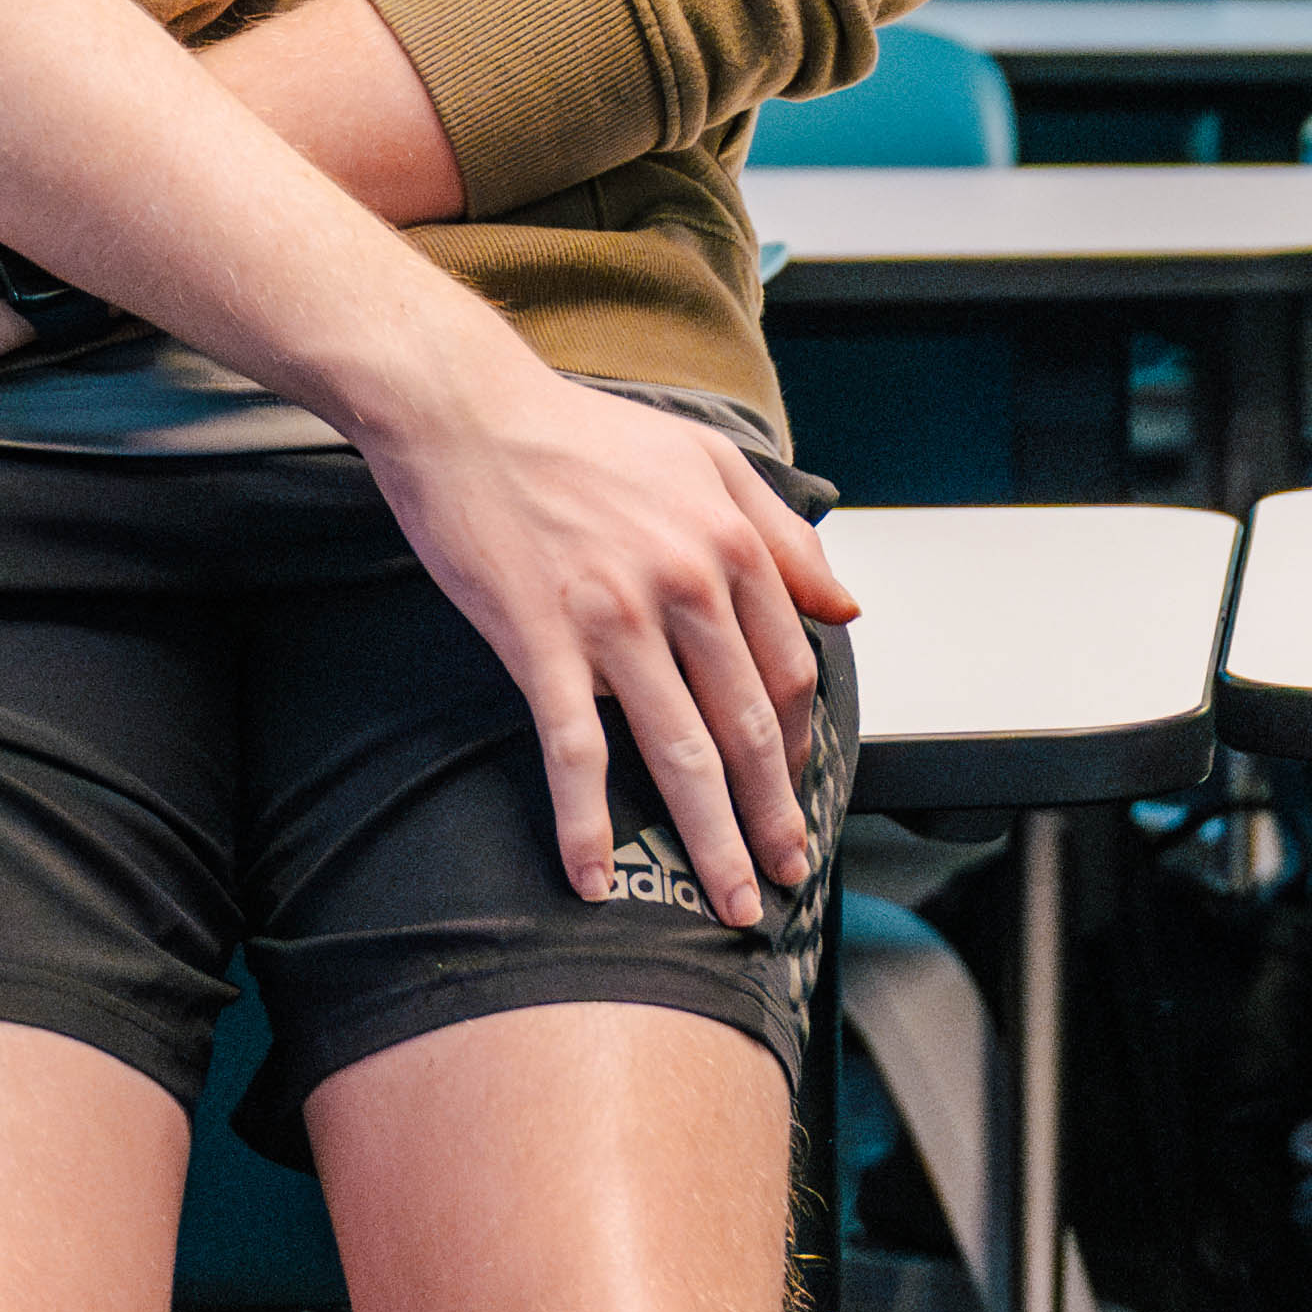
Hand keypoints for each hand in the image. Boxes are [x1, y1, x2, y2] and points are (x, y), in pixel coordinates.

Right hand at [355, 352, 865, 927]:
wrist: (466, 412)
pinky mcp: (541, 642)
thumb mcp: (706, 459)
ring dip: (709, 840)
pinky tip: (592, 876)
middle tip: (784, 876)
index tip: (798, 786)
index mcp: (729, 544)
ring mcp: (613, 620)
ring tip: (727, 900)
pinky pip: (574, 751)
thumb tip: (845, 603)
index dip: (802, 741)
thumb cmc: (582, 435)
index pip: (789, 669)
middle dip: (773, 814)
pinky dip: (585, 821)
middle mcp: (684, 586)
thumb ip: (782, 532)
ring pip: (679, 752)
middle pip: (749, 726)